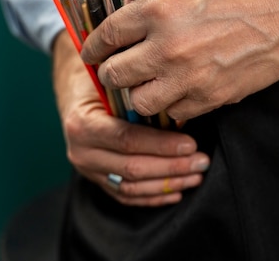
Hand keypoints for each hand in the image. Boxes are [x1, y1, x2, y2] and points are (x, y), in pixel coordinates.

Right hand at [52, 30, 209, 205]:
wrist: (76, 96)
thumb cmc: (101, 83)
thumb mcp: (115, 81)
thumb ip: (140, 96)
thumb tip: (180, 110)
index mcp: (84, 124)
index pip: (127, 139)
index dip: (161, 144)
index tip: (191, 144)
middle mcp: (82, 151)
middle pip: (132, 168)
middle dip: (172, 167)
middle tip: (201, 161)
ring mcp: (88, 170)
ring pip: (131, 187)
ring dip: (168, 184)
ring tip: (196, 176)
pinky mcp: (97, 181)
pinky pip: (127, 195)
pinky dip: (153, 196)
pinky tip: (177, 191)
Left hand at [81, 0, 278, 120]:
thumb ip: (155, 11)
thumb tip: (127, 30)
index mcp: (158, 9)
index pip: (106, 35)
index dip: (93, 48)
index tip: (92, 55)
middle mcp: (167, 44)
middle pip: (115, 75)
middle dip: (113, 75)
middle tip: (120, 73)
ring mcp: (188, 75)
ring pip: (139, 102)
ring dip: (141, 95)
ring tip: (151, 86)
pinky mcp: (210, 97)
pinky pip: (174, 113)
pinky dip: (173, 106)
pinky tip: (182, 92)